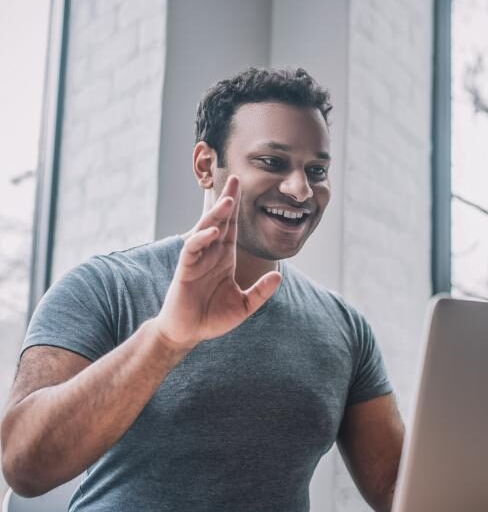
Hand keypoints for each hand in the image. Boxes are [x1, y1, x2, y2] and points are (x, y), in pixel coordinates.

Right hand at [154, 176, 280, 351]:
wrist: (187, 333)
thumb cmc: (212, 318)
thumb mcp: (244, 305)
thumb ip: (261, 291)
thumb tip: (279, 275)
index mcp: (224, 257)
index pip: (232, 226)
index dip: (238, 208)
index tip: (243, 187)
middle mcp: (211, 253)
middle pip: (220, 220)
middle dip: (227, 200)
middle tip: (234, 178)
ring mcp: (197, 259)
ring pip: (206, 229)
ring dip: (216, 214)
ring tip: (228, 201)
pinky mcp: (185, 269)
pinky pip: (193, 248)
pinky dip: (202, 238)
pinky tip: (214, 231)